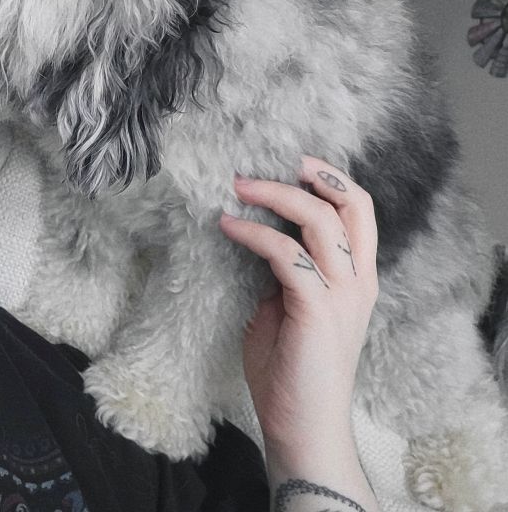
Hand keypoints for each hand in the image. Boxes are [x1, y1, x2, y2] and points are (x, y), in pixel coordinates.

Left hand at [219, 155, 378, 452]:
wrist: (303, 428)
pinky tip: (228, 226)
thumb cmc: (291, 371)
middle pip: (352, 207)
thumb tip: (261, 238)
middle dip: (316, 175)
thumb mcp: (290, 307)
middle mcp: (357, 282)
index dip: (334, 180)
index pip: (360, 212)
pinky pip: (285, 254)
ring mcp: (341, 296)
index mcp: (357, 279)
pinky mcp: (316, 310)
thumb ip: (287, 273)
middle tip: (277, 160)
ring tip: (239, 185)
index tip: (298, 162)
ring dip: (276, 195)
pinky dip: (254, 233)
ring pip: (319, 221)